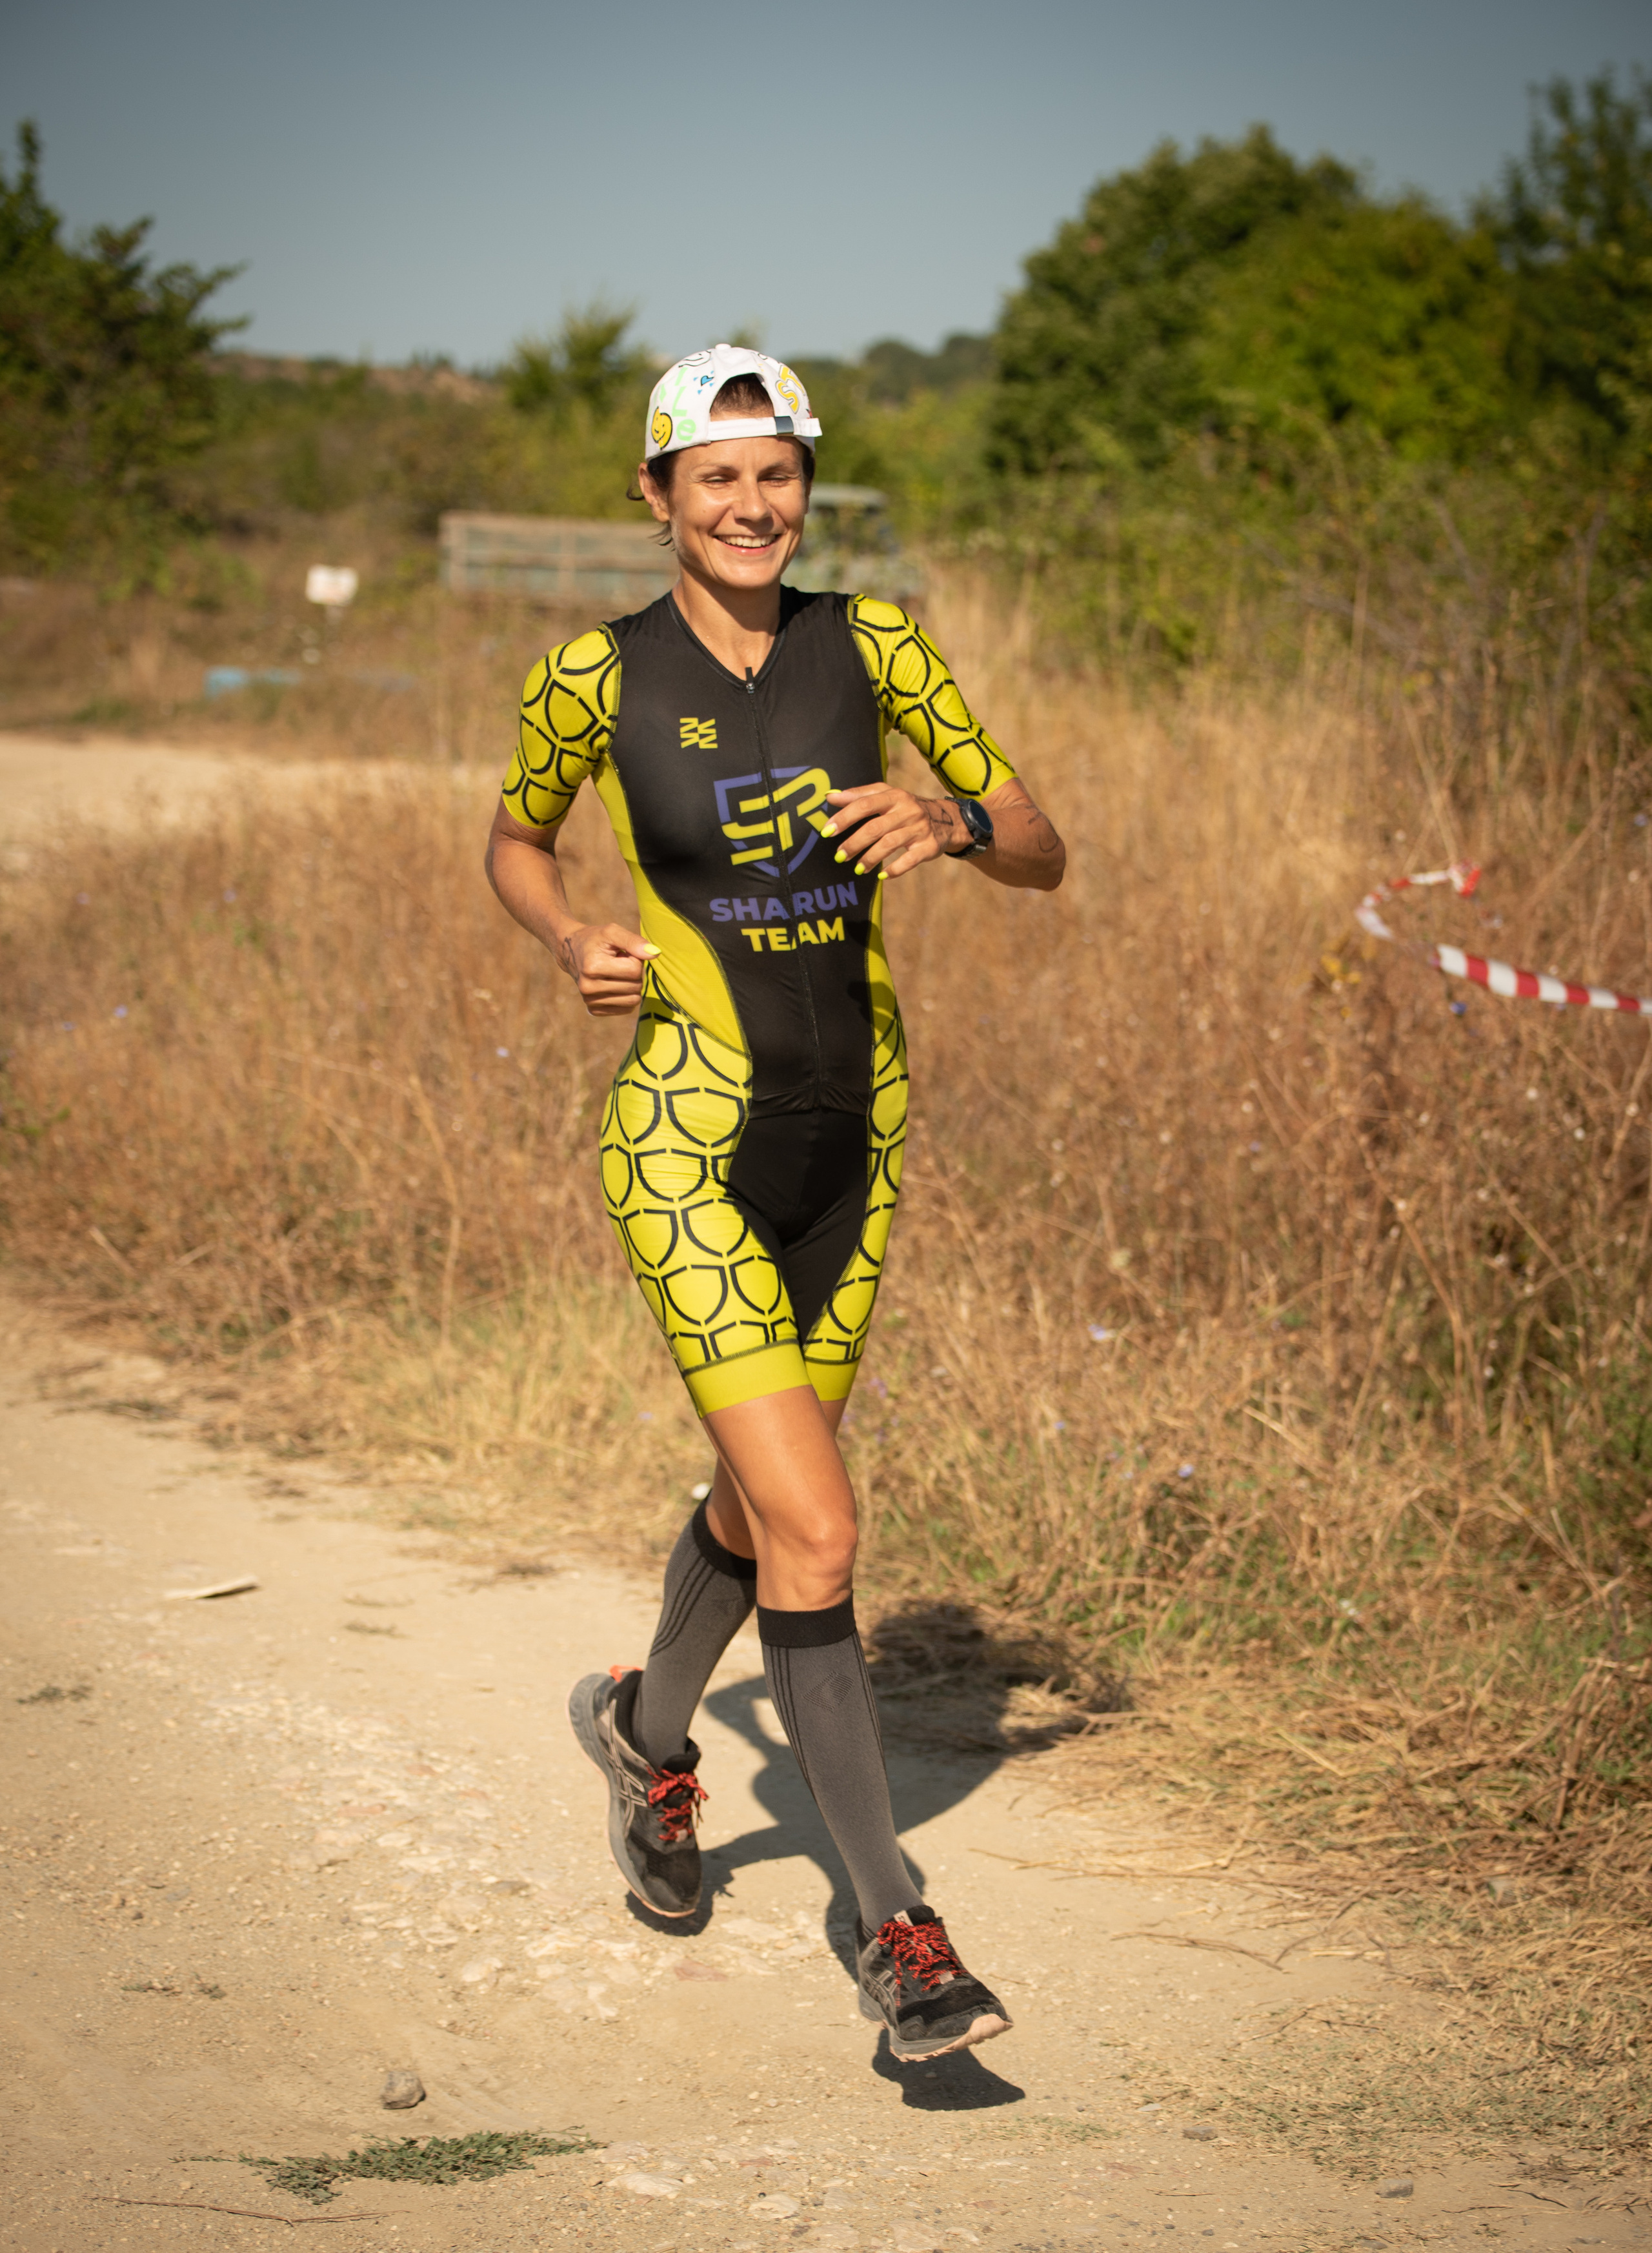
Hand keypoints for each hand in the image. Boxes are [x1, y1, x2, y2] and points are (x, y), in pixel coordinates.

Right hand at [558, 923, 659, 1016]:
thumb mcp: (612, 932)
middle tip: (619, 963)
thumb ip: (634, 941)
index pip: (635, 971)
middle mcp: (588, 987)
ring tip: (616, 973)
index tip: (623, 953)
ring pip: (633, 1000)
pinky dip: (626, 996)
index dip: (635, 959)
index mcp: (593, 967)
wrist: (572, 952)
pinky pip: (626, 1009)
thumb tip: (655, 953)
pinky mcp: (593, 1010)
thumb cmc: (596, 940)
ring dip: (631, 985)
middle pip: (635, 986)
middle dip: (634, 973)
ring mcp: (590, 1001)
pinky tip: (613, 984)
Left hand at [821, 783, 964, 879]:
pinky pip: (910, 860)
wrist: (947, 819)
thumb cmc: (905, 808)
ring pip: (890, 844)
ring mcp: (919, 829)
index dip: (844, 818)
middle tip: (839, 856)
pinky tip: (881, 874)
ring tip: (857, 868)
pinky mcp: (929, 846)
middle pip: (875, 827)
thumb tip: (830, 796)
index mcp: (894, 796)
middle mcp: (907, 810)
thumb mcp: (886, 795)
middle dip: (854, 843)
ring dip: (869, 858)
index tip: (827, 832)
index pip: (865, 805)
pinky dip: (895, 869)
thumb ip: (858, 795)